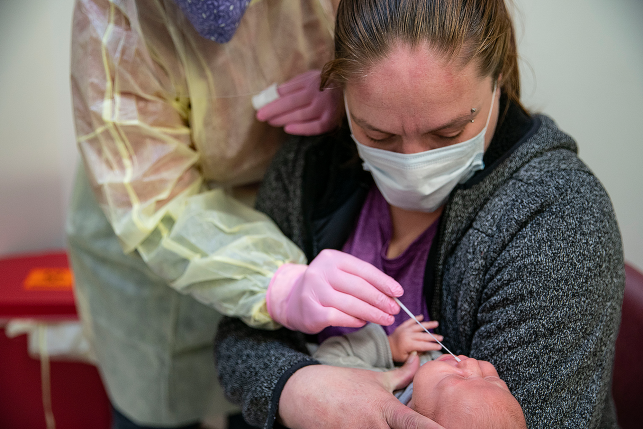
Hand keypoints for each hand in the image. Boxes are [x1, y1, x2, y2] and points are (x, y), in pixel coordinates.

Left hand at [256, 70, 341, 134]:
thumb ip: (291, 86)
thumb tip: (270, 95)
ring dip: (282, 119)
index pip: (286, 92)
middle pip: (291, 104)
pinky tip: (287, 129)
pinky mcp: (330, 121)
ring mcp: (325, 108)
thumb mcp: (308, 78)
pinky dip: (300, 129)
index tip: (259, 106)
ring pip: (300, 115)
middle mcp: (318, 94)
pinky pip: (314, 127)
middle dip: (273, 111)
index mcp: (311, 82)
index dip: (271, 100)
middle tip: (261, 116)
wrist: (348, 90)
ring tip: (271, 122)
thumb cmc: (322, 84)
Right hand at [267, 249, 401, 333]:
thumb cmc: (325, 287)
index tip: (399, 293)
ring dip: (373, 313)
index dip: (384, 282)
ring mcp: (313, 291)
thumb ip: (362, 280)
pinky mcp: (311, 311)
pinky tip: (364, 322)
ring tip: (386, 319)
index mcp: (332, 258)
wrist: (293, 300)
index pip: (364, 270)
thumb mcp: (341, 275)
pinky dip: (355, 321)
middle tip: (394, 310)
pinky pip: (339, 317)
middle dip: (381, 300)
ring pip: (351, 304)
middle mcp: (321, 272)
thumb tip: (392, 295)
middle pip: (359, 287)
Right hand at [278, 353, 444, 428]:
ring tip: (382, 422)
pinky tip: (366, 426)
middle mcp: (374, 427)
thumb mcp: (375, 377)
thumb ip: (402, 375)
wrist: (303, 393)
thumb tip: (420, 361)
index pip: (414, 424)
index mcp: (385, 409)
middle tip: (426, 426)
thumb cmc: (342, 383)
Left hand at [388, 315, 442, 361]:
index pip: (423, 345)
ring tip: (436, 323)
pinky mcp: (403, 326)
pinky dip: (416, 318)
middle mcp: (408, 335)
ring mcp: (405, 329)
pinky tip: (422, 316)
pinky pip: (410, 321)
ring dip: (428, 324)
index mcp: (409, 344)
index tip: (439, 346)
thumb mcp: (405, 359)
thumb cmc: (396, 354)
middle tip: (441, 338)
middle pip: (423, 336)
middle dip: (433, 337)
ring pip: (419, 326)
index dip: (432, 346)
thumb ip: (415, 356)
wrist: (386, 346)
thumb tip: (424, 352)